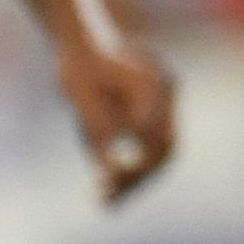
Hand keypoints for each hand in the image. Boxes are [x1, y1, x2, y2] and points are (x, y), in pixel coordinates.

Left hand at [61, 32, 174, 202]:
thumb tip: (107, 170)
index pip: (157, 140)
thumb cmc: (76, 65)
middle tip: (105, 201)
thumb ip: (97, 130)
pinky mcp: (150, 113)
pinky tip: (104, 189)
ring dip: (134, 177)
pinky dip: (130, 165)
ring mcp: (162, 103)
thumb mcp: (79, 98)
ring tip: (103, 202)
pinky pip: (147, 145)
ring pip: (158, 150)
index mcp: (154, 88)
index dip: (136, 166)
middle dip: (136, 177)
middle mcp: (167, 95)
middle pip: (164, 149)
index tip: (107, 184)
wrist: (80, 42)